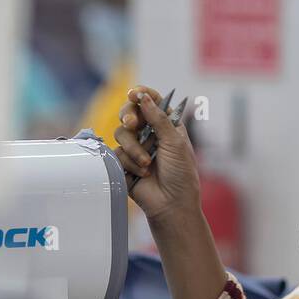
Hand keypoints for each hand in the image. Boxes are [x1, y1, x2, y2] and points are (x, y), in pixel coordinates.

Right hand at [113, 86, 200, 222]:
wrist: (171, 204)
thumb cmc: (181, 174)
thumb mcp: (174, 142)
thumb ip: (158, 118)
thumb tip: (143, 96)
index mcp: (167, 125)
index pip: (152, 102)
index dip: (141, 94)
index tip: (134, 94)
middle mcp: (150, 134)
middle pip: (130, 113)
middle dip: (129, 116)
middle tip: (132, 124)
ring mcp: (136, 147)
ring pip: (121, 133)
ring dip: (134, 148)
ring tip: (147, 163)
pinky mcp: (124, 163)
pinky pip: (117, 153)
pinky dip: (130, 163)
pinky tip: (142, 174)